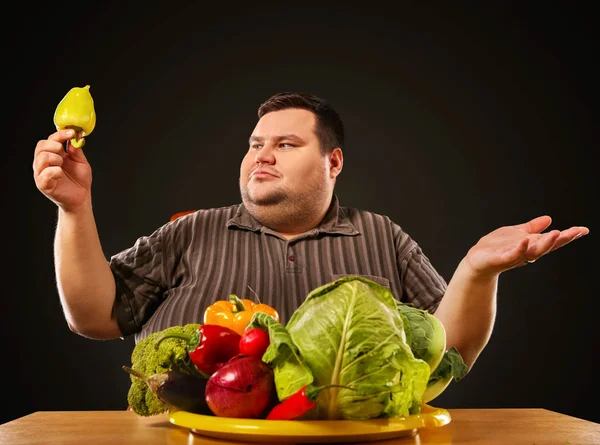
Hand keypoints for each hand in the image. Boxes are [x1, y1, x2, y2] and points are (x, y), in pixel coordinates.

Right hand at [32, 129, 92, 211]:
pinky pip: (44, 173)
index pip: (50, 140)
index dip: (60, 134)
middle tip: (64, 153)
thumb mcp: (81, 162)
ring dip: (55, 158)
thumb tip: (74, 136)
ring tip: (62, 165)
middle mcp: (45, 163)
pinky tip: (61, 174)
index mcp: (53, 155)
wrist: (82, 198)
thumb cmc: (79, 181)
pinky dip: (54, 171)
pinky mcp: (43, 184)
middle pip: (41, 146)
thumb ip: (76, 150)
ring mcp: (42, 173)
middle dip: (55, 145)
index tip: (72, 132)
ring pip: (42, 157)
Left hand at [465, 215, 588, 276]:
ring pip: (533, 251)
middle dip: (561, 239)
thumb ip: (532, 228)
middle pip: (547, 246)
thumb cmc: (496, 247)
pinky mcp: (501, 258)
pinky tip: (525, 240)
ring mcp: (515, 255)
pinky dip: (519, 248)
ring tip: (557, 233)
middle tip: (575, 232)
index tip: (583, 230)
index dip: (568, 235)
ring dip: (545, 243)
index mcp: (532, 245)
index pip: (553, 240)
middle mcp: (527, 252)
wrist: (477, 260)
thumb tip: (549, 219)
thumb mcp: (516, 233)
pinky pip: (512, 254)